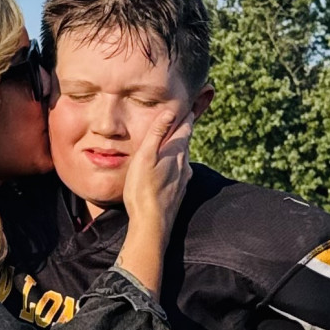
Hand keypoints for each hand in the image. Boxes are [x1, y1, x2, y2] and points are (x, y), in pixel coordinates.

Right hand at [115, 106, 193, 291]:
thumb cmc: (143, 190)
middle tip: (178, 117)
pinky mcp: (178, 193)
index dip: (185, 114)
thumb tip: (170, 111)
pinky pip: (179, 172)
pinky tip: (168, 169)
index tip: (187, 103)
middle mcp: (185, 164)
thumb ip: (157, 134)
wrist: (151, 225)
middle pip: (185, 141)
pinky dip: (175, 165)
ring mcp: (183, 180)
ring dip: (178, 148)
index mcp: (177, 152)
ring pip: (183, 158)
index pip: (185, 126)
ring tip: (171, 141)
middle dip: (181, 129)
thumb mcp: (145, 157)